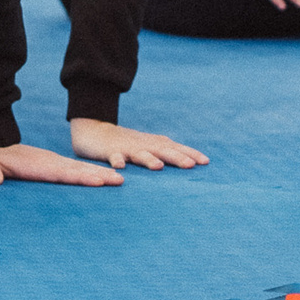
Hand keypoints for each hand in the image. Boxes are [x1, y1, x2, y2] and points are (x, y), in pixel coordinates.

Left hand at [0, 142, 124, 186]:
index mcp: (34, 165)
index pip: (60, 172)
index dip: (79, 177)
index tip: (98, 180)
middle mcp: (48, 162)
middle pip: (76, 170)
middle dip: (98, 175)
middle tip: (119, 180)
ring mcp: (52, 163)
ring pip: (79, 169)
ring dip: (99, 174)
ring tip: (119, 179)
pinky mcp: (53, 167)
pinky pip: (75, 171)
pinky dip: (91, 174)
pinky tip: (104, 178)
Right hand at [71, 117, 209, 169]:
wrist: (94, 131)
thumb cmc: (126, 143)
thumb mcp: (148, 146)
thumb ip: (165, 152)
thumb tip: (190, 160)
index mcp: (154, 144)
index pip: (176, 148)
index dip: (190, 154)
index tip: (205, 162)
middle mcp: (143, 144)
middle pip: (162, 151)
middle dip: (176, 157)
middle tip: (190, 165)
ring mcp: (127, 147)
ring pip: (140, 154)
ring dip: (149, 160)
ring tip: (159, 167)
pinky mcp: (109, 151)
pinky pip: (113, 157)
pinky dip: (117, 162)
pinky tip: (120, 169)